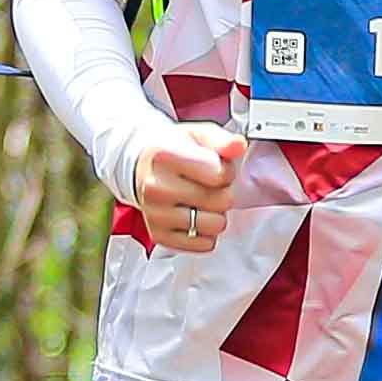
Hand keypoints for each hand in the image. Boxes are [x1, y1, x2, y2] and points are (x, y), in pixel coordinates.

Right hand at [131, 123, 244, 250]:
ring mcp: (156, 214)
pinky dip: (206, 233)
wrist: (142, 168)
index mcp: (165, 157)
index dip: (226, 171)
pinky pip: (204, 244)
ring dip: (216, 214)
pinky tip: (195, 216)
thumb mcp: (197, 136)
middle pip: (221, 201)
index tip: (215, 167)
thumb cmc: (173, 151)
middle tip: (207, 185)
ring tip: (201, 200)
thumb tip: (238, 145)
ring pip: (215, 226)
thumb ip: (221, 140)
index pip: (221, 175)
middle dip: (222, 192)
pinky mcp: (159, 236)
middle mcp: (156, 188)